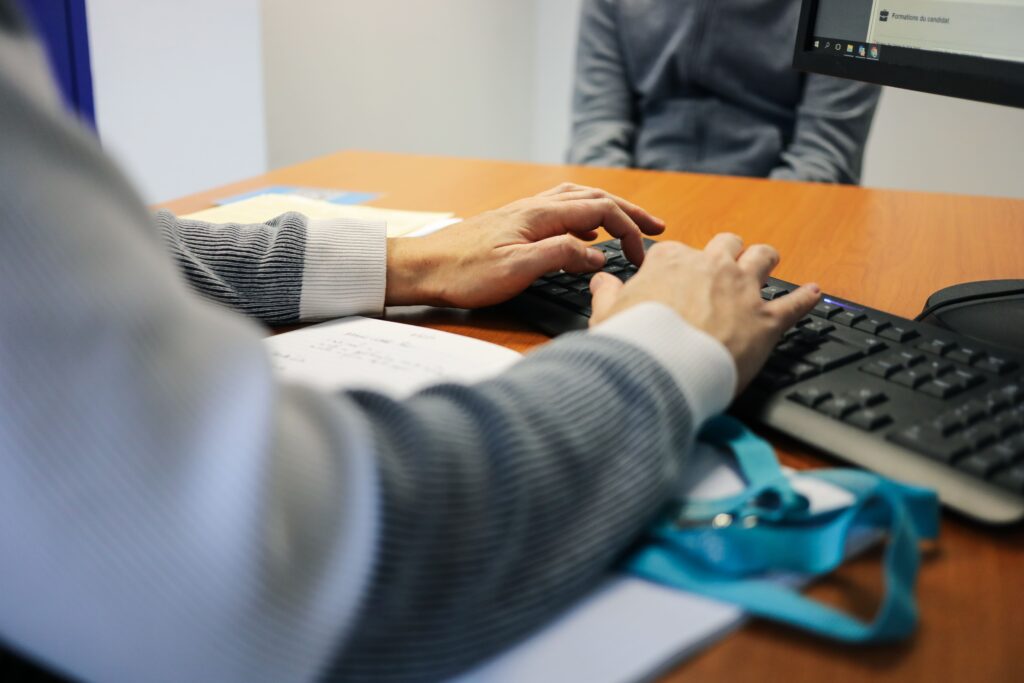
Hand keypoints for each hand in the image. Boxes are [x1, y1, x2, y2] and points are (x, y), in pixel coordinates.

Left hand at [384, 183, 664, 307]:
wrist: (422, 267)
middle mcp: (534, 206)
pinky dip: (585, 213)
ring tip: (629, 223)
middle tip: (657, 228)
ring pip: (578, 199)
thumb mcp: (516, 269)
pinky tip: (585, 230)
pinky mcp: (515, 223)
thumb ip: (560, 256)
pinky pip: (561, 208)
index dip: (628, 230)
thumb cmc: (464, 273)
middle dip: (629, 212)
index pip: (600, 210)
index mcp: (539, 215)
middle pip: (594, 198)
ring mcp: (524, 213)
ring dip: (609, 209)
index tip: (644, 256)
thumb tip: (599, 254)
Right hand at [589, 234, 820, 394]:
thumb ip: (606, 294)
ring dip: (765, 258)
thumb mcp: (607, 315)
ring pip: (762, 257)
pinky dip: (807, 297)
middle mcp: (710, 266)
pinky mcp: (766, 321)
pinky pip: (795, 303)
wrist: (663, 369)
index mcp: (670, 261)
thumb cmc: (633, 343)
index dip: (676, 267)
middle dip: (727, 251)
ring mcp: (741, 291)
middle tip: (726, 264)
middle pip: (726, 244)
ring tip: (768, 260)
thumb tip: (601, 281)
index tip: (673, 281)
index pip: (676, 252)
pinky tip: (815, 293)